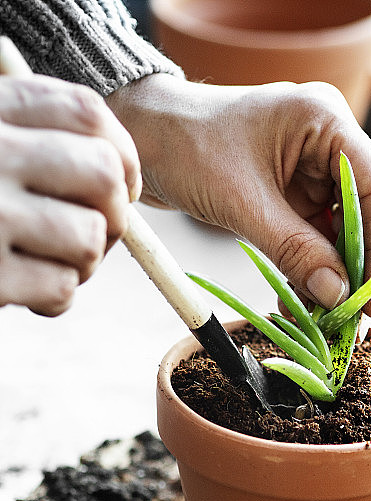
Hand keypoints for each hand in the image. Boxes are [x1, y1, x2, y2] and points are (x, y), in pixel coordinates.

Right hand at [0, 74, 140, 315]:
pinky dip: (55, 298)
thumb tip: (121, 179)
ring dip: (84, 263)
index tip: (124, 185)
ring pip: (88, 237)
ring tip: (52, 264)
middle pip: (102, 174)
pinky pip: (61, 288)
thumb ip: (31, 142)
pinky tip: (27, 293)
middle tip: (95, 233)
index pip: (85, 112)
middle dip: (114, 213)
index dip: (124, 153)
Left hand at [107, 75, 370, 316]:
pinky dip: (308, 271)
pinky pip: (313, 239)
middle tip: (354, 321)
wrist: (142, 138)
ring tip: (327, 322)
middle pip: (365, 216)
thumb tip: (337, 295)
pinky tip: (301, 306)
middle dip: (358, 270)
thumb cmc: (186, 147)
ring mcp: (311, 169)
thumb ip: (294, 249)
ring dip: (332, 277)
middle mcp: (328, 143)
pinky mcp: (292, 193)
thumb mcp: (243, 202)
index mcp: (327, 121)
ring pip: (339, 234)